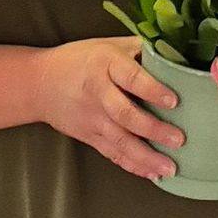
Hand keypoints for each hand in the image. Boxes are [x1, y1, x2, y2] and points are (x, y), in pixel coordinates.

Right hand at [34, 36, 182, 179]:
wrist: (39, 83)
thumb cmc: (81, 59)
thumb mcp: (110, 44)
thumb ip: (141, 50)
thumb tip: (178, 54)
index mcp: (106, 64)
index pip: (131, 78)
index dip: (153, 90)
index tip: (174, 101)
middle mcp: (98, 93)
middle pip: (125, 114)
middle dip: (153, 129)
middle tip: (178, 139)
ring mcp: (92, 118)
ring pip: (120, 141)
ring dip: (146, 157)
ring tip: (170, 167)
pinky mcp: (89, 136)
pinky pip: (112, 153)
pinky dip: (132, 165)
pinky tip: (152, 173)